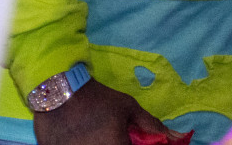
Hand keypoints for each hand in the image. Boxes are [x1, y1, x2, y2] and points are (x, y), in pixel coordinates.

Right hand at [33, 78, 166, 144]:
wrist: (59, 92)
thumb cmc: (97, 99)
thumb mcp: (127, 107)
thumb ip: (150, 124)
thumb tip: (172, 135)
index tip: (131, 139)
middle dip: (120, 143)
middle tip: (113, 133)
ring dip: (103, 144)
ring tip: (97, 132)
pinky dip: (87, 144)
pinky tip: (83, 136)